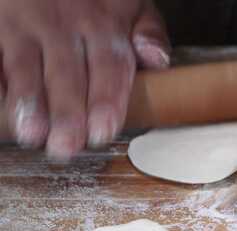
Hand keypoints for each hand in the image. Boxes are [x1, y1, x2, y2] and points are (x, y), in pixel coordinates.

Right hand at [0, 0, 169, 158]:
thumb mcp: (132, 4)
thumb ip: (149, 32)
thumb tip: (156, 60)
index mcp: (103, 24)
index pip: (110, 65)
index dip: (106, 100)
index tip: (103, 130)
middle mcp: (63, 24)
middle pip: (67, 74)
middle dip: (67, 112)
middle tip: (66, 146)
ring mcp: (25, 23)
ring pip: (25, 65)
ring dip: (29, 101)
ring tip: (31, 134)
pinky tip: (3, 104)